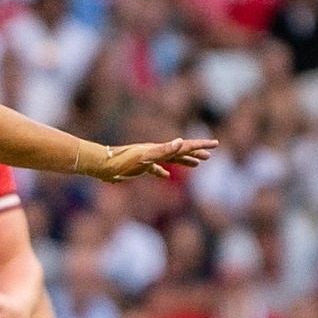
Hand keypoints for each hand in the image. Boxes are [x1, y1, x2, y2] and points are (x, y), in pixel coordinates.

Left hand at [90, 137, 216, 180]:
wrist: (102, 165)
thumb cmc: (122, 162)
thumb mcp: (145, 157)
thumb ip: (163, 150)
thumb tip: (181, 141)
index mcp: (160, 149)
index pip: (185, 146)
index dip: (200, 145)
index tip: (216, 144)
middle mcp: (155, 152)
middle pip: (180, 151)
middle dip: (195, 153)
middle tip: (210, 155)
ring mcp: (147, 159)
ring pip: (170, 159)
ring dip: (184, 161)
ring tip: (196, 164)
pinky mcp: (138, 168)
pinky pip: (155, 169)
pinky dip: (163, 172)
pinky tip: (166, 176)